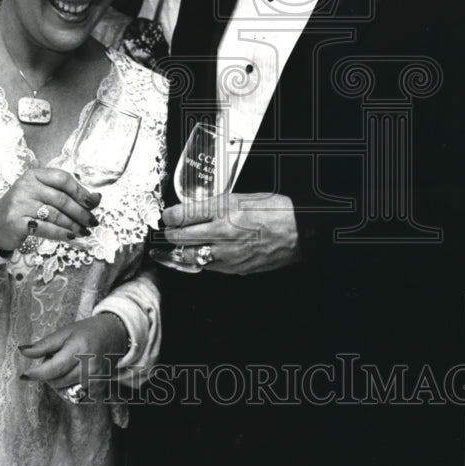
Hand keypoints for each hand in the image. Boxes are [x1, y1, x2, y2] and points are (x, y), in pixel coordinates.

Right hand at [0, 166, 101, 252]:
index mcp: (34, 175)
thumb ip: (67, 194)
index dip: (80, 191)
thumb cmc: (24, 208)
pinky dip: (61, 233)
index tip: (92, 203)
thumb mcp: (43, 195)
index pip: (62, 178)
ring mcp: (19, 204)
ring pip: (54, 214)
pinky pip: (45, 228)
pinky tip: (71, 236)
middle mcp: (26, 186)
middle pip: (61, 198)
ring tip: (84, 231)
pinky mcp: (16, 222)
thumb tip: (97, 198)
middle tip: (92, 221)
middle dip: (80, 212)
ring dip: (73, 225)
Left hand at [18, 313, 128, 391]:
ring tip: (66, 365)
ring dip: (58, 381)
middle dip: (48, 373)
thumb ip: (43, 345)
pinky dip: (69, 387)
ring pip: (64, 390)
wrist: (115, 334)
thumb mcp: (64, 332)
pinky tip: (73, 374)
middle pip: (56, 381)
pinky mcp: (100, 387)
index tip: (24, 375)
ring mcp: (96, 379)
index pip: (53, 368)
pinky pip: (75, 394)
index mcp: (79, 349)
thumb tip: (22, 351)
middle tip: (54, 359)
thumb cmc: (87, 331)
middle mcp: (90, 366)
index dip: (36, 374)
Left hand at [157, 193, 300, 275]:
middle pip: (180, 236)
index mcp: (223, 209)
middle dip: (170, 233)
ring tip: (178, 244)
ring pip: (189, 255)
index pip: (182, 215)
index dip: (169, 216)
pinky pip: (207, 266)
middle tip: (168, 230)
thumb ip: (215, 204)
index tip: (167, 216)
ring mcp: (226, 253)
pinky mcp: (234, 268)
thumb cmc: (274, 211)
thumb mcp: (241, 197)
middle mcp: (221, 232)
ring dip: (180, 249)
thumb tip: (194, 210)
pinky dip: (200, 260)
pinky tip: (201, 254)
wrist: (297, 231)